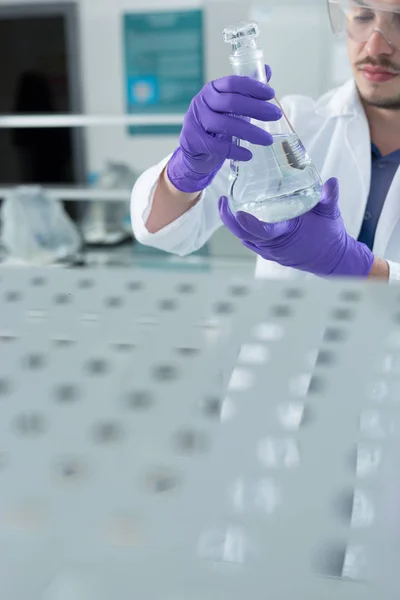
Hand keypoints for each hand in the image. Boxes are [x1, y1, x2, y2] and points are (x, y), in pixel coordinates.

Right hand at [167, 67, 281, 192]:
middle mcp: (201, 102)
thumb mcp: (229, 107)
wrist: (193, 151)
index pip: (233, 83)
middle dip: (257, 108)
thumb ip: (246, 91)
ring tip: (268, 140)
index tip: (271, 94)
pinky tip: (248, 155)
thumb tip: (267, 70)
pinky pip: (217, 146)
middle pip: (231, 102)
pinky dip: (235, 151)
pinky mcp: (193, 141)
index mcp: (212, 89)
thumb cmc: (215, 125)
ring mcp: (195, 121)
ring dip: (250, 132)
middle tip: (277, 115)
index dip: (253, 87)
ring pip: (225, 125)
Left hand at [219, 178, 374, 277]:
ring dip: (233, 224)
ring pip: (245, 237)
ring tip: (225, 204)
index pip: (263, 231)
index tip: (237, 211)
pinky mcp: (269, 252)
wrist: (331, 259)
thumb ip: (329, 197)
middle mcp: (274, 245)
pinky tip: (236, 216)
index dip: (248, 223)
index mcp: (287, 234)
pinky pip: (250, 241)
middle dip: (229, 219)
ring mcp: (270, 251)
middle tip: (222, 200)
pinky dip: (241, 230)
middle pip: (245, 234)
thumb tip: (332, 181)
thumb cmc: (329, 236)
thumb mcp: (330, 214)